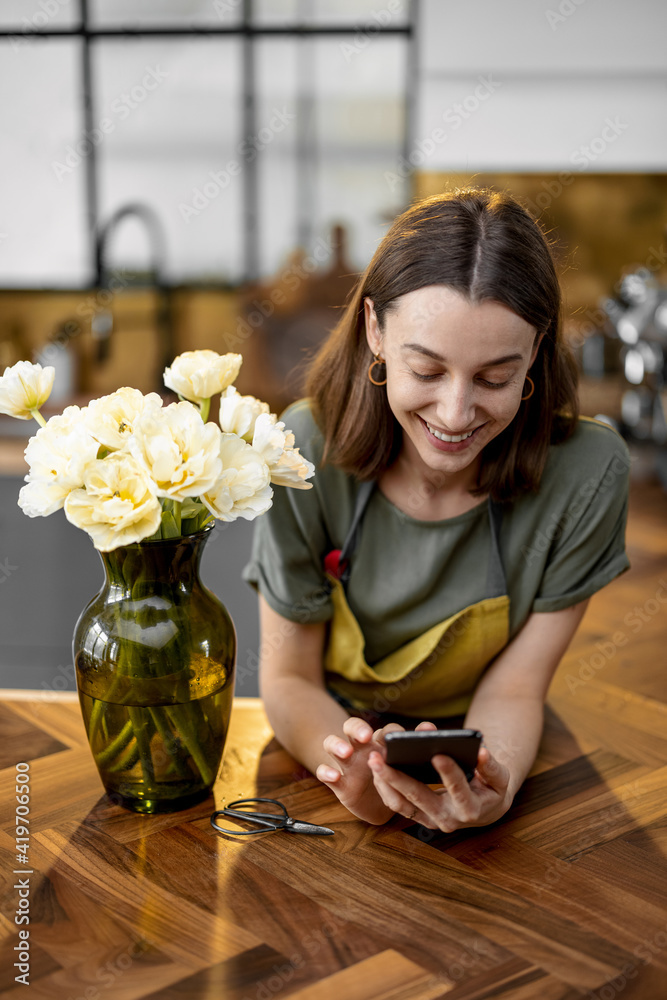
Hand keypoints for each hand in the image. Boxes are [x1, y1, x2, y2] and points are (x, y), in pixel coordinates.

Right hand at [316, 717, 435, 825]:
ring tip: (345, 752)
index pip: (382, 730)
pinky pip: (324, 772)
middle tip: (365, 736)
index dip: (387, 732)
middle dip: (357, 729)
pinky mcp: (337, 781)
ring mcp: (346, 762)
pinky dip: (326, 772)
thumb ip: (414, 747)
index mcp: (380, 742)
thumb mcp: (404, 766)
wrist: (375, 803)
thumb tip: (430, 728)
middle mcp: (360, 747)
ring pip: (333, 744)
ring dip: (337, 745)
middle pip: (352, 727)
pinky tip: (333, 776)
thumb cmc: (391, 778)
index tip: (393, 737)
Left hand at [367, 739, 511, 831]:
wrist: (484, 807)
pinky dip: (384, 787)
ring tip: (373, 760)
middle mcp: (447, 819)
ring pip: (401, 804)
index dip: (449, 774)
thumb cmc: (491, 787)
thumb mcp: (499, 777)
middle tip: (379, 758)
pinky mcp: (418, 816)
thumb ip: (490, 766)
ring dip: (384, 783)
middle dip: (397, 777)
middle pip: (419, 798)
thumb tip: (480, 751)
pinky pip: (397, 804)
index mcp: (470, 809)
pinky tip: (376, 768)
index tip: (438, 755)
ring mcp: (430, 820)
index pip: (459, 790)